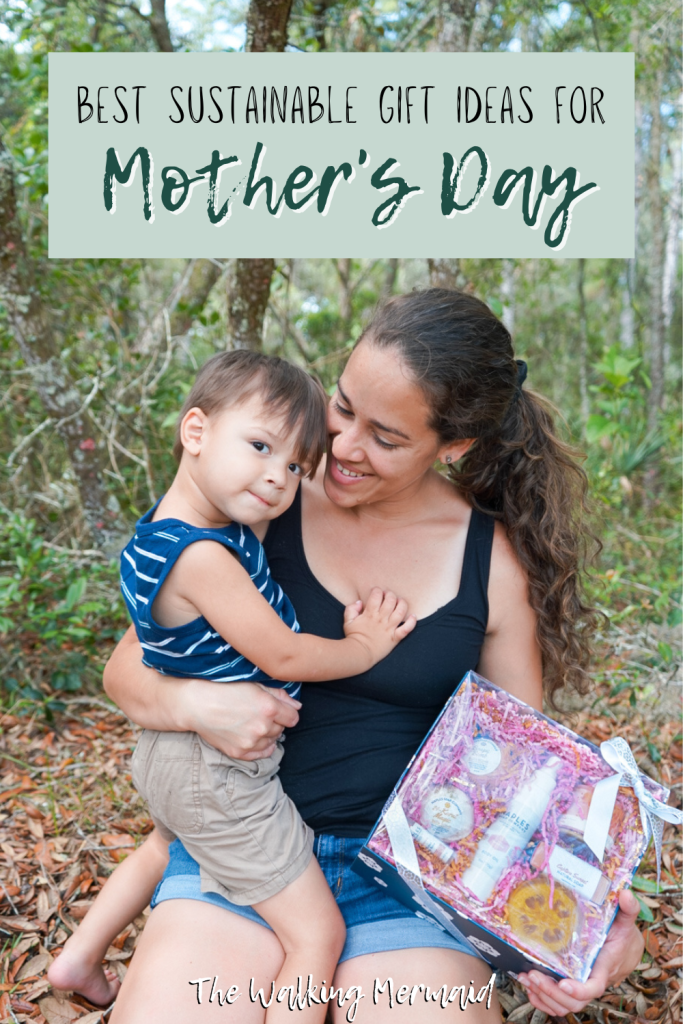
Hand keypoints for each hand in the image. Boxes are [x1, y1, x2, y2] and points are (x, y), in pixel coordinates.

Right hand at [183, 679, 300, 760]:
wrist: (198, 705)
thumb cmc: (225, 690)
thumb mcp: (254, 685)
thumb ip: (279, 695)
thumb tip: (297, 706)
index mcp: (269, 708)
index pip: (293, 718)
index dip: (287, 712)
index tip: (280, 710)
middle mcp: (263, 727)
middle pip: (282, 729)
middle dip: (276, 722)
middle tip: (260, 713)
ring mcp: (251, 743)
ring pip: (272, 741)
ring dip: (267, 734)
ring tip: (252, 723)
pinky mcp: (240, 753)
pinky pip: (261, 754)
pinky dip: (261, 746)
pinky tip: (252, 737)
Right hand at [343, 587, 415, 661]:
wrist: (359, 654)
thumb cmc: (353, 637)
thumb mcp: (347, 621)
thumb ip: (351, 609)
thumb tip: (360, 602)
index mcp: (369, 614)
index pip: (376, 596)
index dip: (377, 590)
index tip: (377, 592)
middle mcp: (381, 619)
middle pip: (390, 601)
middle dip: (390, 594)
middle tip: (388, 596)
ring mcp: (389, 628)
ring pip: (401, 611)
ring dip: (402, 604)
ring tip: (400, 602)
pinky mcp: (395, 637)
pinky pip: (407, 628)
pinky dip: (412, 622)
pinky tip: (413, 616)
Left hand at [517, 890, 643, 1014]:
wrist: (626, 949)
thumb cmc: (623, 934)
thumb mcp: (626, 920)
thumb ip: (628, 908)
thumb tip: (626, 894)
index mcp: (603, 968)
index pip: (593, 988)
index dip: (579, 990)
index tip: (564, 983)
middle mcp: (591, 981)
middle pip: (573, 1002)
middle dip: (552, 992)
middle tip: (532, 974)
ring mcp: (581, 986)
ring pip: (564, 1005)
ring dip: (544, 996)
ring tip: (525, 979)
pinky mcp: (573, 986)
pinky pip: (559, 1003)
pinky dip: (544, 1000)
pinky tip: (530, 989)